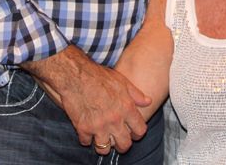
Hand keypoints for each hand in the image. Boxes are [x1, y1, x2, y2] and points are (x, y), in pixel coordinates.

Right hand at [23, 46, 151, 154]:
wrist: (76, 76)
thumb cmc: (99, 76)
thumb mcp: (123, 81)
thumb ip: (136, 94)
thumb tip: (148, 101)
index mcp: (126, 108)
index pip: (140, 130)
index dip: (138, 134)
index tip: (133, 133)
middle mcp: (114, 120)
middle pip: (124, 145)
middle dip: (122, 145)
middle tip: (118, 141)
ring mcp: (98, 126)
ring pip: (104, 149)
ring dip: (103, 145)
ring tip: (102, 139)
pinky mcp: (82, 128)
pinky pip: (86, 142)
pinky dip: (87, 139)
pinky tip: (88, 132)